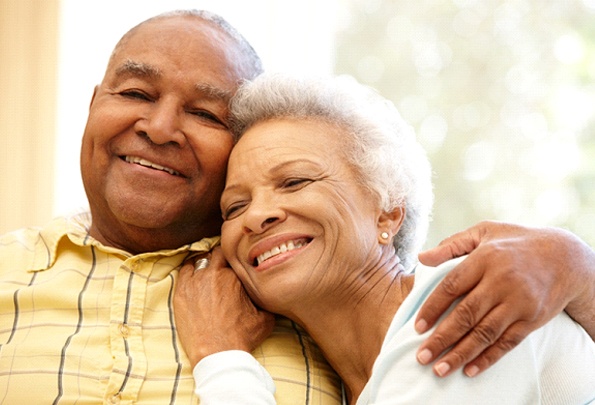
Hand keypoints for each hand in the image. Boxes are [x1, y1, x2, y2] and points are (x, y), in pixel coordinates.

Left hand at [174, 247, 274, 366]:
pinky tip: (194, 278)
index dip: (236, 259)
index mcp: (235, 276)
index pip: (234, 255)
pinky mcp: (181, 292)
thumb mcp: (265, 318)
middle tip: (222, 266)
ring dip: (204, 264)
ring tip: (207, 273)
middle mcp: (214, 274)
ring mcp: (195, 282)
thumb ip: (266, 300)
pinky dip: (189, 271)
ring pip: (199, 260)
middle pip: (216, 253)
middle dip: (220, 258)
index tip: (235, 264)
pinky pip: (184, 271)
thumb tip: (272, 294)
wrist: (217, 353)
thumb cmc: (241, 337)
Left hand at [414, 221, 594, 376]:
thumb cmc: (516, 242)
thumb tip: (421, 257)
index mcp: (485, 259)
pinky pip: (507, 343)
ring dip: (461, 354)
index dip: (432, 308)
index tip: (418, 327)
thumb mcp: (484, 232)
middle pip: (466, 314)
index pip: (451, 286)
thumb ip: (452, 245)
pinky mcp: (532, 319)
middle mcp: (501, 281)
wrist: (565, 257)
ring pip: (485, 333)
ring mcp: (518, 302)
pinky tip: (470, 370)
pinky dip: (488, 358)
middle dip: (442, 338)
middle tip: (422, 356)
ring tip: (440, 369)